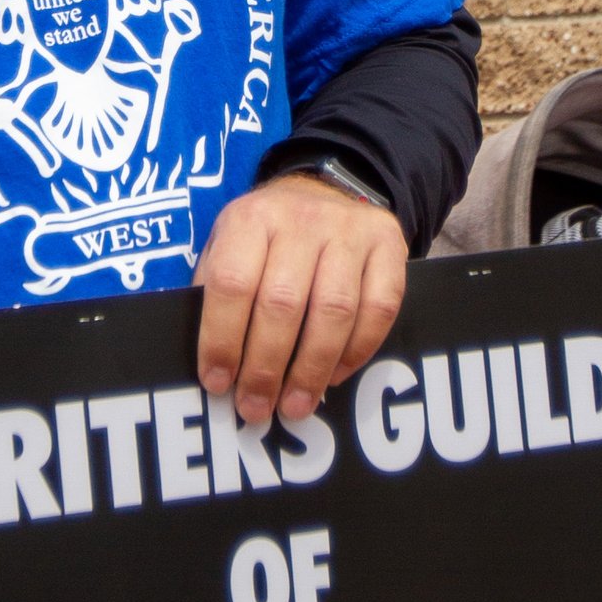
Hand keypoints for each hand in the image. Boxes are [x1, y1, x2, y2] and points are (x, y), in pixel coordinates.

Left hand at [195, 172, 407, 429]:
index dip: (222, 339)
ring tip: (295, 406)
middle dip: (266, 367)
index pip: (231, 283)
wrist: (324, 192)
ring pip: (334, 311)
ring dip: (312, 369)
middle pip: (283, 303)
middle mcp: (301, 219)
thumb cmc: (265, 241)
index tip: (218, 382)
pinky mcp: (389, 245)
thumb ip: (214, 296)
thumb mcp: (226, 247)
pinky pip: (380, 308)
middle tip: (256, 408)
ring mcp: (350, 230)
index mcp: (250, 219)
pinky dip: (358, 350)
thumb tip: (212, 369)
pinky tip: (335, 376)